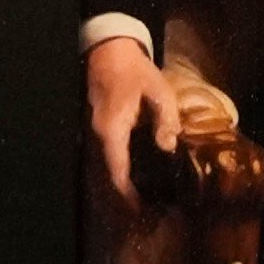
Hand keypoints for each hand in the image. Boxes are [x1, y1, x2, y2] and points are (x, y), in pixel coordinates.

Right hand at [88, 34, 182, 199]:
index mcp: (112, 129)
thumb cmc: (136, 71)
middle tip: (147, 210)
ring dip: (121, 185)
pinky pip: (107, 158)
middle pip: (108, 175)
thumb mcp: (158, 91)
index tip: (140, 209)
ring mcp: (96, 134)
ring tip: (143, 201)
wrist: (110, 53)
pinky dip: (119, 171)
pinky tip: (135, 178)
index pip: (116, 170)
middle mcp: (98, 136)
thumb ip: (165, 120)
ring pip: (106, 168)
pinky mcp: (99, 131)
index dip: (127, 193)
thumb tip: (168, 147)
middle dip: (125, 195)